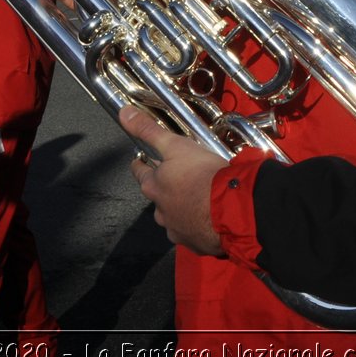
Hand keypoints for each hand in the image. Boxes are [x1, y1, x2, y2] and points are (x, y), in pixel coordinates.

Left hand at [120, 105, 226, 256]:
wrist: (232, 208)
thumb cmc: (202, 174)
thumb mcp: (175, 145)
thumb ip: (148, 130)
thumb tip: (123, 113)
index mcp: (153, 187)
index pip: (140, 172)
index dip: (142, 164)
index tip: (144, 159)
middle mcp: (160, 212)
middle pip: (157, 197)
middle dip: (164, 189)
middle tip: (178, 179)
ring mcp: (177, 230)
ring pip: (173, 217)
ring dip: (180, 208)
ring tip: (197, 199)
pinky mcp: (196, 244)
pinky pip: (192, 232)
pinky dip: (197, 224)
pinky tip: (208, 218)